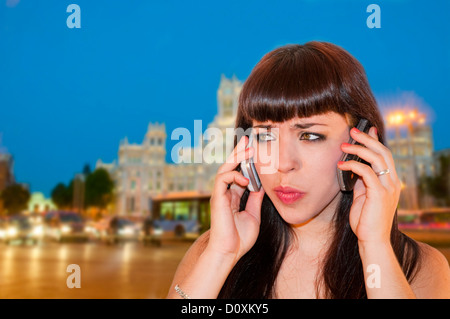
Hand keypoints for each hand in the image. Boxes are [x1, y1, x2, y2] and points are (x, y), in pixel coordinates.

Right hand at [207, 135, 265, 261]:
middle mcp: (225, 192)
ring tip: (248, 149)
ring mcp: (220, 194)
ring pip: (225, 168)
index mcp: (233, 195)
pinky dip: (234, 175)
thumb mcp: (253, 214)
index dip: (246, 161)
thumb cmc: (240, 238)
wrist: (229, 252)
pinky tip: (247, 179)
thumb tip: (261, 186)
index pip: (239, 172)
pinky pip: (223, 179)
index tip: (256, 149)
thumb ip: (255, 199)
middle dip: (239, 152)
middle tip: (248, 139)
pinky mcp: (217, 198)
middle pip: (230, 166)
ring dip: (237, 157)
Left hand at [337, 126, 400, 243]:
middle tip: (352, 131)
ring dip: (359, 149)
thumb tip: (354, 167)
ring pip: (377, 159)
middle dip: (367, 139)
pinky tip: (341, 165)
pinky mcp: (380, 194)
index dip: (376, 140)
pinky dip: (353, 166)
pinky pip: (367, 173)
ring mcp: (389, 188)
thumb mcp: (363, 196)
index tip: (367, 129)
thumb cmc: (365, 220)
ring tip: (343, 145)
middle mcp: (393, 182)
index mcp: (391, 181)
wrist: (372, 239)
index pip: (385, 155)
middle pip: (383, 152)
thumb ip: (362, 181)